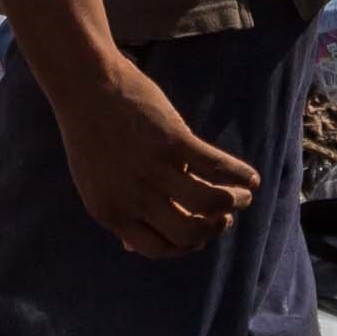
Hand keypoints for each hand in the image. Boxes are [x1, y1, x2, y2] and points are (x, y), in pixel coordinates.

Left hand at [50, 51, 262, 257]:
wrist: (85, 86)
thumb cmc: (91, 137)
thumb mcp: (93, 186)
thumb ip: (117, 215)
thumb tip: (130, 247)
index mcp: (112, 214)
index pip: (159, 249)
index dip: (185, 246)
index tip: (198, 233)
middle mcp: (134, 198)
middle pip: (190, 234)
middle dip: (214, 229)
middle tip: (223, 216)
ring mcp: (154, 170)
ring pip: (211, 204)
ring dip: (234, 202)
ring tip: (242, 195)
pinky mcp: (173, 141)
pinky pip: (217, 167)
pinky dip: (241, 175)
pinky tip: (251, 178)